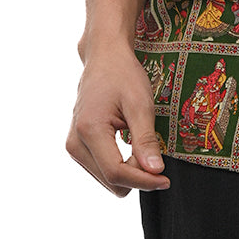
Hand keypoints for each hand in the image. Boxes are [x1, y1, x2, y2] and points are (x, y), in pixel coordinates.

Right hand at [66, 43, 170, 196]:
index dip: (144, 181)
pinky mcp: (77, 147)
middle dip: (136, 174)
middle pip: (111, 181)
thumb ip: (145, 140)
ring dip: (128, 170)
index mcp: (89, 130)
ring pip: (106, 180)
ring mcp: (73, 146)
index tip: (165, 180)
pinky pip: (101, 170)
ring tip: (139, 142)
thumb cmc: (123, 75)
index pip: (116, 173)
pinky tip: (128, 145)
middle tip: (153, 150)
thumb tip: (155, 172)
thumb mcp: (140, 103)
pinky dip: (119, 165)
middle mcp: (75, 143)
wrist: (104, 57)